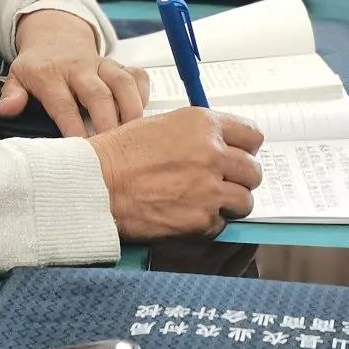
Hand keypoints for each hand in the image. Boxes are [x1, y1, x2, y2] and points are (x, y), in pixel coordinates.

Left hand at [0, 10, 149, 136]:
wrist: (55, 35)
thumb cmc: (38, 65)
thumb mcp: (17, 76)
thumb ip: (13, 94)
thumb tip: (7, 110)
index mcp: (50, 74)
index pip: (63, 103)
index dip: (73, 126)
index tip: (81, 147)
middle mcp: (78, 68)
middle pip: (98, 94)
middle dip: (108, 122)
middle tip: (113, 148)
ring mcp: (101, 65)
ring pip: (122, 82)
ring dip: (130, 109)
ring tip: (133, 135)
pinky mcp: (118, 64)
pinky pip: (137, 74)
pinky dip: (143, 92)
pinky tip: (142, 113)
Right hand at [88, 108, 263, 238]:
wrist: (96, 184)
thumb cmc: (118, 155)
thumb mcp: (160, 125)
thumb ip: (196, 134)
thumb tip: (219, 148)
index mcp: (202, 125)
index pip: (252, 135)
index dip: (244, 149)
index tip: (237, 157)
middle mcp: (212, 153)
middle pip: (253, 171)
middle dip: (239, 179)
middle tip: (220, 184)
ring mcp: (209, 188)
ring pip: (244, 200)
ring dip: (228, 204)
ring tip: (203, 202)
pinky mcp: (201, 219)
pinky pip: (221, 224)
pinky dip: (207, 223)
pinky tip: (185, 215)